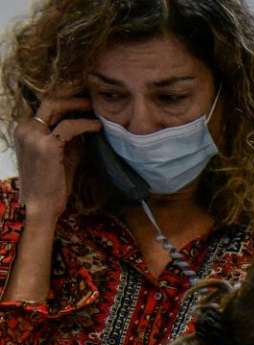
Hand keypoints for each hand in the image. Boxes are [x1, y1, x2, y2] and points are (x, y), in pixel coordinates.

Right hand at [13, 94, 102, 220]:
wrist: (41, 206)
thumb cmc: (51, 185)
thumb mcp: (61, 156)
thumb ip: (70, 140)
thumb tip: (87, 125)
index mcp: (25, 130)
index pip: (46, 107)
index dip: (67, 103)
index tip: (85, 104)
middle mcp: (25, 128)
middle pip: (49, 100)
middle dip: (73, 97)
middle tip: (92, 100)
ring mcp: (33, 135)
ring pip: (57, 106)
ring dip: (79, 105)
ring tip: (97, 109)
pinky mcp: (47, 145)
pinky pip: (69, 126)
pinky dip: (86, 124)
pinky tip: (98, 127)